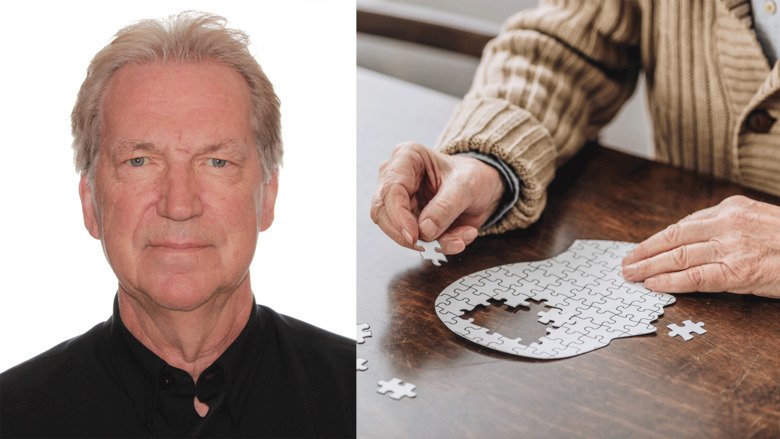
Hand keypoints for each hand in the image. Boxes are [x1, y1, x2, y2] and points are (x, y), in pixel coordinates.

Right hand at [370, 142, 504, 253]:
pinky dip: (439, 245)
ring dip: (430, 242)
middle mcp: (397, 178)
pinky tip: (460, 237)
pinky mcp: (410, 220)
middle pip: (382, 213)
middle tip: (429, 246)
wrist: (485, 187)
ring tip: (460, 238)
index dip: (398, 216)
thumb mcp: (466, 186)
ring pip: (398, 231)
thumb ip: (445, 206)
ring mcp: (402, 202)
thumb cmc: (473, 176)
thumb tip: (425, 229)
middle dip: (407, 234)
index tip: (414, 236)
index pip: (390, 190)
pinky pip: (416, 241)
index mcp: (407, 157)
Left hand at [622, 195, 779, 297]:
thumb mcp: (759, 220)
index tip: (639, 248)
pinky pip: (696, 277)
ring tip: (631, 275)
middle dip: (644, 252)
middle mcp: (727, 223)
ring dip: (649, 267)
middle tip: (625, 263)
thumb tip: (694, 239)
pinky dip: (670, 281)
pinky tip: (653, 284)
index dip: (657, 239)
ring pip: (678, 256)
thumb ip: (728, 226)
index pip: (683, 225)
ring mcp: (732, 247)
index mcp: (731, 208)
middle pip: (673, 238)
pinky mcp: (739, 271)